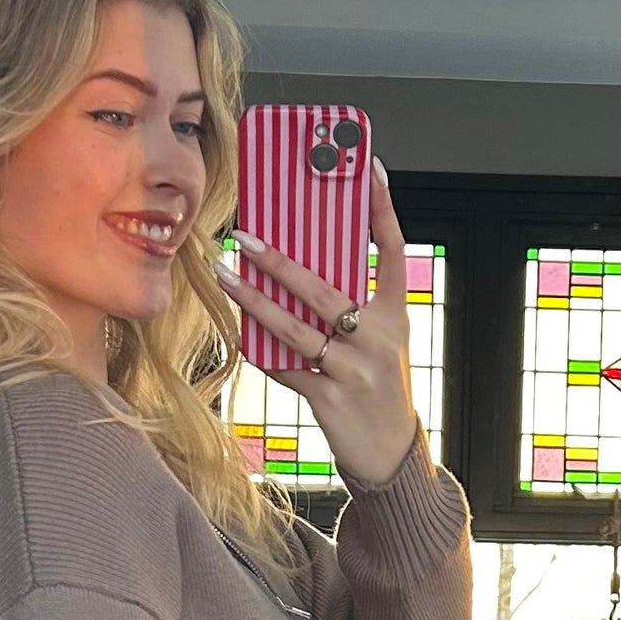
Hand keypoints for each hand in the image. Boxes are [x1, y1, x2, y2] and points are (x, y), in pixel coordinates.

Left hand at [214, 154, 417, 486]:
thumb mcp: (381, 341)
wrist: (390, 453)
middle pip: (323, 288)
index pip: (392, 248)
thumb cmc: (377, 386)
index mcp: (395, 313)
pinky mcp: (330, 398)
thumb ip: (354, 306)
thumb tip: (300, 267)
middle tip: (245, 236)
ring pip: (293, 327)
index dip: (381, 206)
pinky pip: (284, 366)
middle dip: (279, 261)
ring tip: (225, 276)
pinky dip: (260, 350)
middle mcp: (378, 337)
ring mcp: (354, 369)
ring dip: (253, 301)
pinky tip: (238, 330)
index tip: (366, 166)